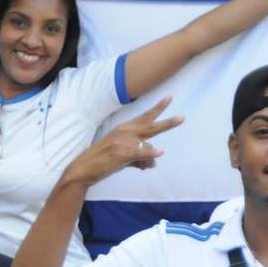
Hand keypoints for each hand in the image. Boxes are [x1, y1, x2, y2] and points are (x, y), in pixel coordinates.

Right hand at [63, 97, 183, 185]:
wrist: (84, 168)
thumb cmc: (103, 161)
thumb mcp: (123, 156)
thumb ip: (141, 158)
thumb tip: (155, 163)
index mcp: (124, 129)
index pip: (144, 117)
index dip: (158, 108)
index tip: (169, 98)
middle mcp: (125, 132)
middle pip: (151, 126)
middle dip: (168, 122)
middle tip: (183, 118)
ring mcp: (124, 142)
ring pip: (148, 146)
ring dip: (148, 158)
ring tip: (140, 165)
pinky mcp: (123, 153)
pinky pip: (142, 152)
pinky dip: (151, 153)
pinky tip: (160, 153)